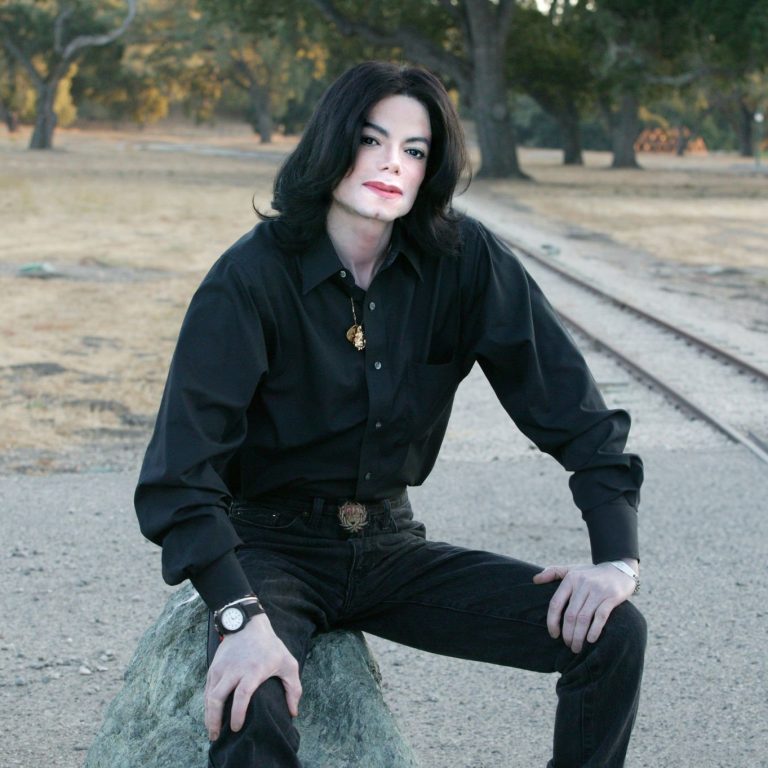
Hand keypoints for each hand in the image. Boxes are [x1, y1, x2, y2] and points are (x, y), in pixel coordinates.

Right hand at [204, 614, 301, 740]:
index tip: (236, 727)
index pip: (241, 695)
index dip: (237, 714)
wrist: (247, 623)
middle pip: (218, 698)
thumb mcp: (288, 663)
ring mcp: (221, 668)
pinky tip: (211, 713)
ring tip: (212, 730)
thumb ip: (293, 688)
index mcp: (253, 670)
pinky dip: (207, 704)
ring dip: (208, 715)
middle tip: (217, 736)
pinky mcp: (214, 667)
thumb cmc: (270, 645)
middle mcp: (233, 670)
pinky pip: (207, 689)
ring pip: (209, 695)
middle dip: (214, 720)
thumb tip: (293, 712)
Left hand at [533, 560, 637, 653]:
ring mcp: (598, 590)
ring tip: (577, 647)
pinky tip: (590, 640)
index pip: (556, 603)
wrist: (620, 569)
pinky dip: (595, 630)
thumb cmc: (591, 574)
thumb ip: (553, 572)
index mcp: (571, 579)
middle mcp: (583, 584)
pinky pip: (601, 616)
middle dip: (568, 633)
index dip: (552, 621)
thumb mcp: (572, 570)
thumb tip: (534, 580)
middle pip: (570, 614)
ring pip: (584, 618)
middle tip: (568, 645)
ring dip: (579, 636)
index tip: (553, 635)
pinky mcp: (612, 597)